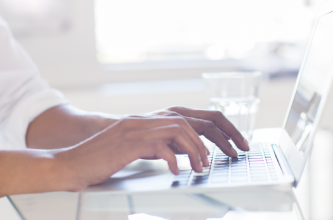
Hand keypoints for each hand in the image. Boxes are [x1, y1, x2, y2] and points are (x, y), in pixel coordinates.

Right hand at [58, 107, 248, 189]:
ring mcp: (139, 129)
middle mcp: (148, 119)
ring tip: (202, 167)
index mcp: (153, 120)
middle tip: (235, 152)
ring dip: (197, 149)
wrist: (73, 162)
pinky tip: (177, 171)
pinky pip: (160, 146)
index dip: (220, 127)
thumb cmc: (107, 158)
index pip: (195, 116)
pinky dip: (173, 158)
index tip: (236, 143)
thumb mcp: (141, 148)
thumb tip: (188, 152)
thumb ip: (163, 144)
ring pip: (180, 129)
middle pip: (194, 118)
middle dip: (222, 134)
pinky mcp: (129, 143)